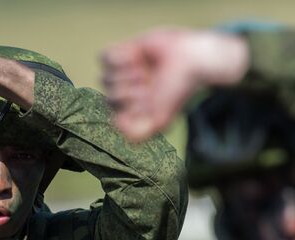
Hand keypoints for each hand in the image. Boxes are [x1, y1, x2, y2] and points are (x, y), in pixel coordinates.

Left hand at [101, 28, 248, 141]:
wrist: (190, 59)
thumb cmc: (178, 90)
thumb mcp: (160, 121)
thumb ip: (137, 135)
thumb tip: (114, 123)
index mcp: (132, 108)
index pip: (113, 114)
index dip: (129, 108)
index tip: (149, 103)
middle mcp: (126, 91)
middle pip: (108, 96)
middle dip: (130, 91)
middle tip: (150, 83)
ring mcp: (123, 71)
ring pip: (104, 78)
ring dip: (127, 75)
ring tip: (145, 70)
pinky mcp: (124, 50)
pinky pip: (104, 57)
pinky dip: (120, 59)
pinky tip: (136, 57)